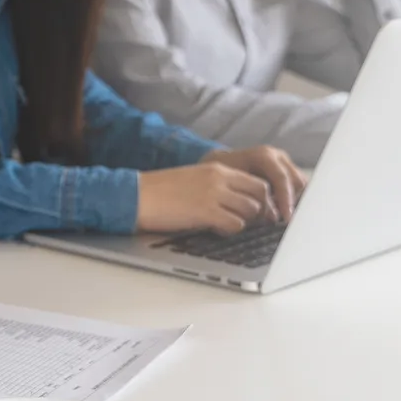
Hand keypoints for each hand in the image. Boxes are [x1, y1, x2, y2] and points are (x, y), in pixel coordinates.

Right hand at [136, 145, 303, 234]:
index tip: (258, 210)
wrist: (138, 195)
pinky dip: (231, 231)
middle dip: (261, 211)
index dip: (262, 199)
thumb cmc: (162, 190)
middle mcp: (220, 179)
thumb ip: (218, 185)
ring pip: (251, 210)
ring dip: (245, 221)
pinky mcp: (205, 212)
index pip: (257, 181)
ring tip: (228, 225)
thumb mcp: (195, 179)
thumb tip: (237, 201)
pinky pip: (235, 225)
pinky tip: (217, 230)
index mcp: (218, 168)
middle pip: (261, 195)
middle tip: (252, 222)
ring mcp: (214, 195)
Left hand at [204, 145, 304, 220]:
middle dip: (291, 201)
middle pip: (296, 181)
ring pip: (300, 184)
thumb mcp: (234, 187)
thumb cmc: (224, 176)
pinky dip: (291, 198)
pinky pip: (297, 186)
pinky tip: (280, 208)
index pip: (281, 178)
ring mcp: (284, 162)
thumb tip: (274, 217)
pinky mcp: (288, 170)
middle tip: (284, 219)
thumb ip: (253, 199)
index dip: (286, 199)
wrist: (222, 164)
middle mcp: (277, 156)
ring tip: (279, 213)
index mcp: (264, 156)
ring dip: (292, 199)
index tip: (287, 218)